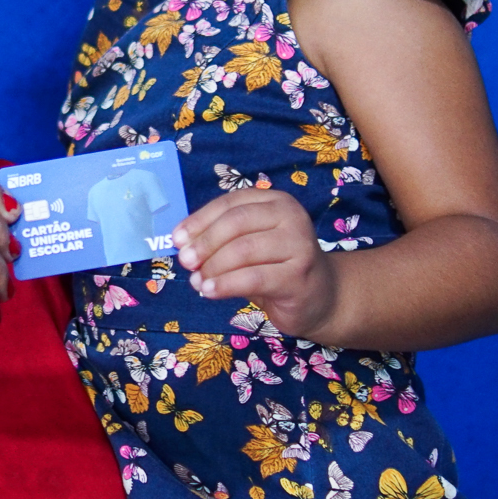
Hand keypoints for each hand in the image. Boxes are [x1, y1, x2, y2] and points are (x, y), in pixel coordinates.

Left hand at [171, 185, 337, 337]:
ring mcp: (299, 245)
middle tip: (185, 262)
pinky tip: (209, 291)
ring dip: (213, 267)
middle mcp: (291, 217)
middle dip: (204, 242)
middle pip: (236, 223)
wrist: (321, 297)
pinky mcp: (299, 276)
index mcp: (275, 201)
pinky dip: (226, 285)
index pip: (230, 203)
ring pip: (243, 250)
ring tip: (197, 282)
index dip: (199, 220)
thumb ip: (221, 239)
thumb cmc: (277, 267)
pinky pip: (253, 278)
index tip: (176, 239)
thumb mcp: (249, 245)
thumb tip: (181, 244)